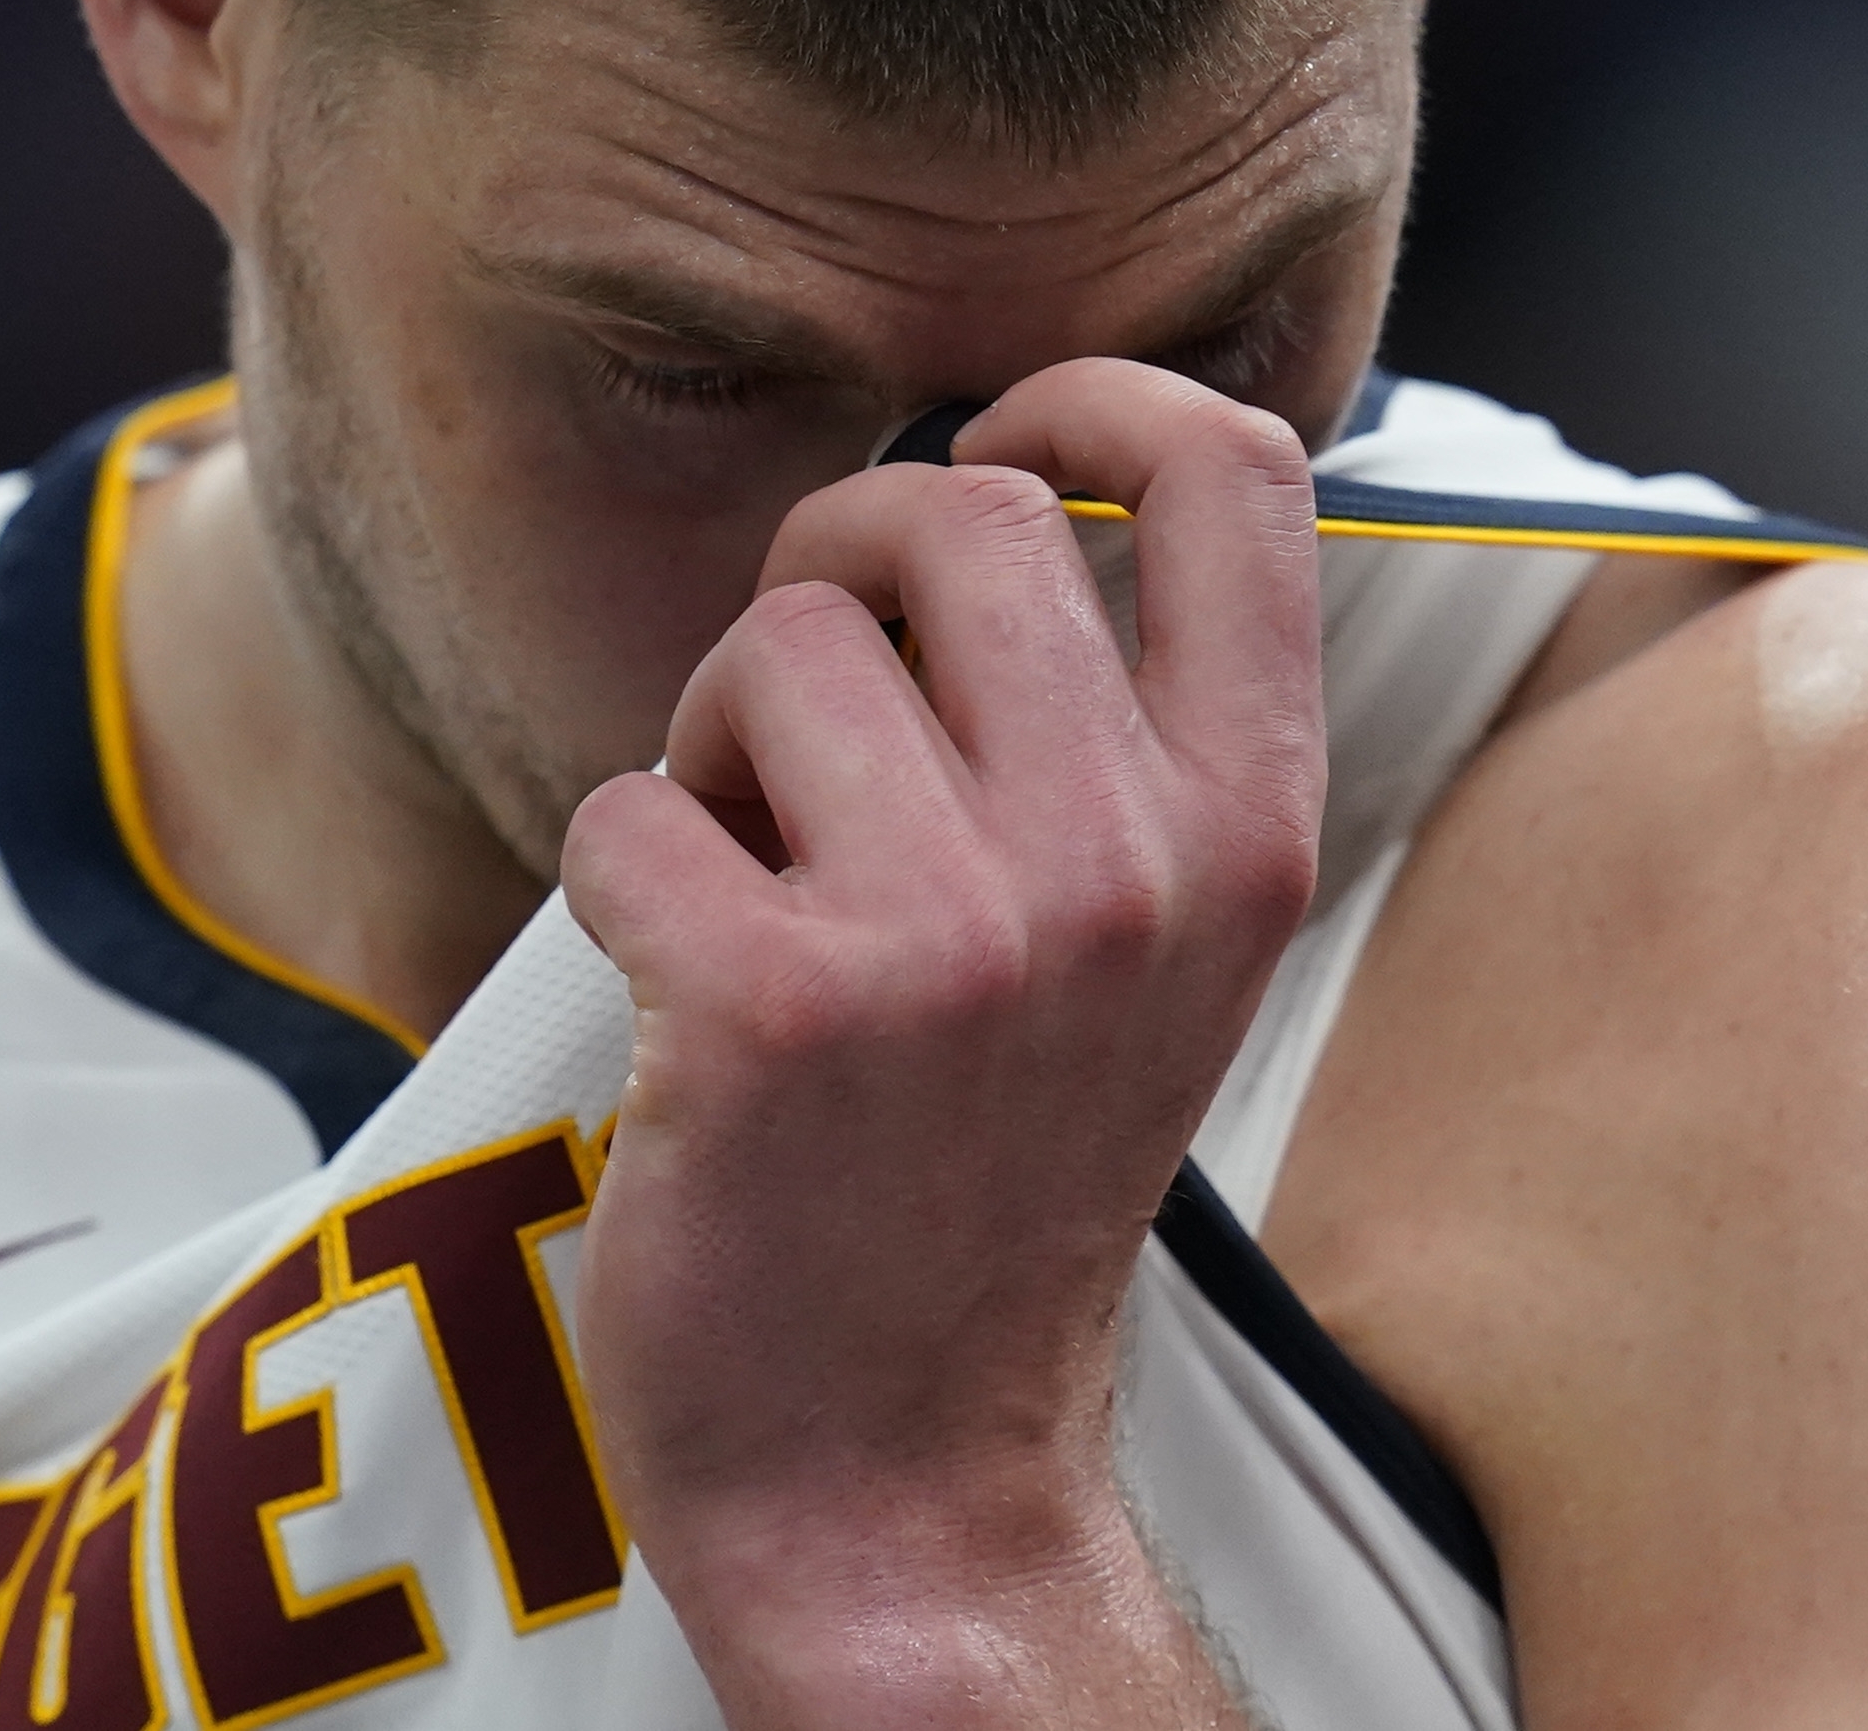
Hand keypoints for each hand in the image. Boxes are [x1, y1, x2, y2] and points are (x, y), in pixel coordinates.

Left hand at [558, 359, 1327, 1726]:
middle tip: (806, 715)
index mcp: (1251, 828)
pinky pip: (623, 806)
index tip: (1004, 441)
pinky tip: (681, 985)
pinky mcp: (775, 1008)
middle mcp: (1132, 864)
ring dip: (716, 743)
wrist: (900, 1472)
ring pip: (769, 646)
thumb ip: (1126, 726)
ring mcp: (959, 938)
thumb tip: (1011, 470)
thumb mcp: (1155, 942)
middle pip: (958, 509)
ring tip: (755, 880)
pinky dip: (616, 878)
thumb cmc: (991, 1168)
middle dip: (835, 571)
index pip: (1238, 469)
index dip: (1095, 394)